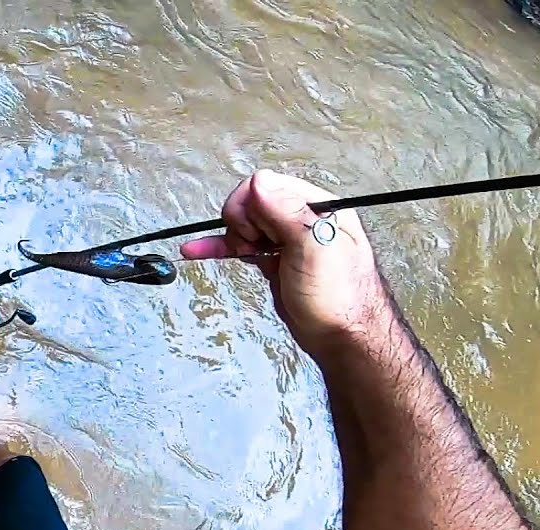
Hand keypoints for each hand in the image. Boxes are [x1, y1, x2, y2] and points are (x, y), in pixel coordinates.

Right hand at [180, 170, 389, 355]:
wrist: (342, 338)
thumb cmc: (340, 298)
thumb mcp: (315, 249)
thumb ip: (287, 212)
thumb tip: (258, 181)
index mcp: (316, 206)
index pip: (267, 185)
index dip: (252, 206)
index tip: (255, 232)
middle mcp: (300, 218)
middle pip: (252, 203)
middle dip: (243, 223)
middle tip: (255, 246)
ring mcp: (285, 240)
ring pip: (244, 224)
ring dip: (231, 236)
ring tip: (243, 254)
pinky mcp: (274, 260)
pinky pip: (240, 246)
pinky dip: (218, 247)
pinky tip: (197, 248)